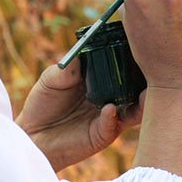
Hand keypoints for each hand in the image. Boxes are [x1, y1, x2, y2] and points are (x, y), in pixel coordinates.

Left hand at [16, 58, 142, 172]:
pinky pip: (113, 124)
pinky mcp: (102, 134)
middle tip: (150, 68)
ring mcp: (109, 115)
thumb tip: (81, 53)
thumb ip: (68, 68)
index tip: (138, 46)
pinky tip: (110, 108)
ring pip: (134, 108)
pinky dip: (113, 115)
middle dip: (144, 78)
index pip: (120, 65)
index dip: (130, 56)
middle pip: (135, 86)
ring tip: (144, 92)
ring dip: (141, 101)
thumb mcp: (51, 78)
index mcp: (99, 78)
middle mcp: (109, 95)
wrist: (32, 135)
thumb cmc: (43, 103)